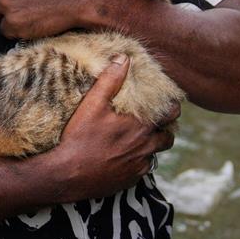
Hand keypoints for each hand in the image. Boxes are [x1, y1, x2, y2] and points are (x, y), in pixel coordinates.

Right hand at [49, 55, 176, 200]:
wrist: (67, 175)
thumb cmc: (79, 137)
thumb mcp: (92, 104)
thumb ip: (110, 80)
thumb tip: (124, 58)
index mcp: (141, 125)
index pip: (171, 114)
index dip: (172, 108)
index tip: (167, 104)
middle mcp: (145, 146)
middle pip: (168, 137)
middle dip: (164, 129)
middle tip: (155, 123)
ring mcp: (139, 165)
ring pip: (155, 154)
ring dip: (152, 146)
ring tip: (140, 138)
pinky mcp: (130, 179)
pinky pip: (143, 169)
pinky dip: (138, 161)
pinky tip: (125, 156)